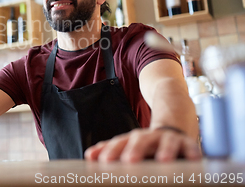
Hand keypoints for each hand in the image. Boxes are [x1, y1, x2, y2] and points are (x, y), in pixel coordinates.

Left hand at [84, 128, 201, 162]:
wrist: (172, 123)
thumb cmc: (147, 143)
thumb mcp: (129, 145)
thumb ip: (111, 151)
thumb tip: (89, 156)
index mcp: (132, 139)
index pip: (118, 143)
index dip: (109, 150)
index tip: (99, 159)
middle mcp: (148, 137)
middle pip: (140, 140)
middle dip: (134, 149)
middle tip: (128, 160)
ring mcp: (167, 138)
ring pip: (166, 141)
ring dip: (165, 150)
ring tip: (163, 160)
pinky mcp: (186, 143)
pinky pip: (190, 147)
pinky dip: (192, 152)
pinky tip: (194, 159)